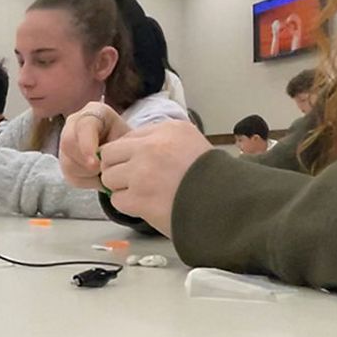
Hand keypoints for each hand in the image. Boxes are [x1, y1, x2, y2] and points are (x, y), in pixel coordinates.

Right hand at [59, 102, 130, 188]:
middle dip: (85, 163)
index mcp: (94, 112)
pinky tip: (99, 177)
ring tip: (105, 174)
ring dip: (88, 173)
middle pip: (68, 143)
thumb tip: (103, 163)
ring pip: (68, 162)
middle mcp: (74, 123)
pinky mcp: (66, 160)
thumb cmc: (130, 143)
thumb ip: (118, 147)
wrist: (127, 152)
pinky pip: (71, 175)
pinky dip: (86, 181)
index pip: (83, 126)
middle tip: (102, 173)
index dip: (86, 146)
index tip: (95, 163)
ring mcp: (67, 141)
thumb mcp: (129, 140)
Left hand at [96, 121, 212, 235]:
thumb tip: (131, 148)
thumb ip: (163, 140)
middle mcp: (152, 146)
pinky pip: (116, 200)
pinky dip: (128, 205)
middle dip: (117, 168)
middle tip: (131, 181)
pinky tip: (145, 206)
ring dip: (121, 188)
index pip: (128, 137)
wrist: (227, 205)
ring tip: (142, 194)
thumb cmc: (212, 177)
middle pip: (110, 154)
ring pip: (109, 177)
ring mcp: (143, 172)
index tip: (138, 165)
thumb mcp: (192, 142)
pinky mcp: (139, 198)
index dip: (128, 154)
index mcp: (167, 130)